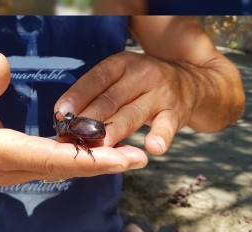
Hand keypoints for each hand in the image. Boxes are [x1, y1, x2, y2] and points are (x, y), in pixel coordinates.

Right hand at [0, 52, 147, 185]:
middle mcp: (14, 169)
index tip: (119, 156)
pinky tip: (103, 153)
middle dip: (105, 164)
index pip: (49, 157)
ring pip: (65, 170)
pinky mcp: (23, 168)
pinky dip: (83, 161)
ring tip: (133, 156)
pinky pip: (58, 167)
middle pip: (66, 169)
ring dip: (99, 164)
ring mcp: (19, 173)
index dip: (86, 157)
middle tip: (141, 157)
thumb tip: (0, 62)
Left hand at [55, 51, 198, 155]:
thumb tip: (65, 117)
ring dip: (113, 132)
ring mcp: (160, 93)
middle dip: (88, 120)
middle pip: (111, 99)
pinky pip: (167, 125)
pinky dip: (160, 136)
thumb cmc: (142, 84)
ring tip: (98, 147)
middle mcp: (141, 75)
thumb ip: (97, 94)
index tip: (60, 113)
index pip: (96, 79)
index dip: (77, 96)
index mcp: (121, 64)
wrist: (191, 82)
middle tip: (72, 138)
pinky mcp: (176, 112)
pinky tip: (152, 148)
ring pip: (132, 114)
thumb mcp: (121, 77)